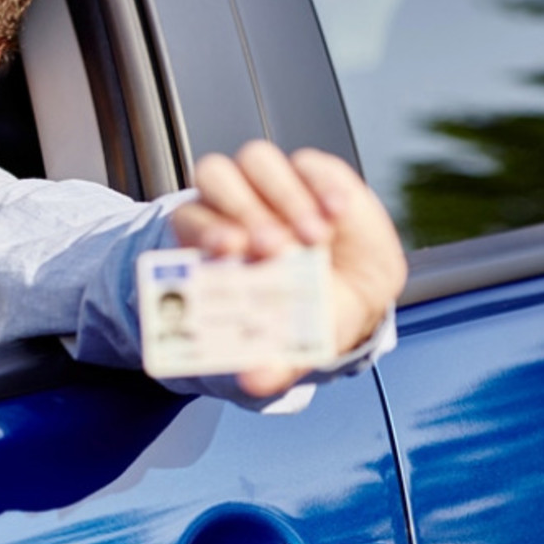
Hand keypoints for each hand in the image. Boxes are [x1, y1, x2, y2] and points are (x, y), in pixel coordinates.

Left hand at [170, 141, 406, 397]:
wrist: (353, 297)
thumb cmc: (303, 314)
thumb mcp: (288, 343)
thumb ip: (270, 362)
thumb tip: (254, 381)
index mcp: (212, 238)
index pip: (190, 218)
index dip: (204, 230)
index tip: (228, 252)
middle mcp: (234, 201)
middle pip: (215, 178)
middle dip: (241, 209)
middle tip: (273, 248)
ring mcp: (272, 182)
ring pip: (257, 162)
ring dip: (283, 197)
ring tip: (313, 238)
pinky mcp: (314, 172)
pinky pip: (310, 164)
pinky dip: (322, 185)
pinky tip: (336, 213)